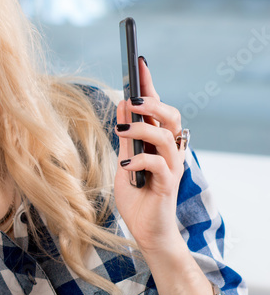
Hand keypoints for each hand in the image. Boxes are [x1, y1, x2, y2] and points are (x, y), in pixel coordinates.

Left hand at [114, 58, 186, 254]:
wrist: (145, 232)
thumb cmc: (136, 196)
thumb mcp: (125, 161)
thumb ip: (126, 136)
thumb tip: (123, 103)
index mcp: (159, 142)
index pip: (157, 107)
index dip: (149, 85)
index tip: (139, 62)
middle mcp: (170, 151)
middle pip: (171, 116)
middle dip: (152, 104)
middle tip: (130, 100)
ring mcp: (171, 167)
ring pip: (166, 137)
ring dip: (142, 128)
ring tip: (121, 127)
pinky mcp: (168, 185)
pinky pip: (158, 165)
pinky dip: (139, 160)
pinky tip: (125, 164)